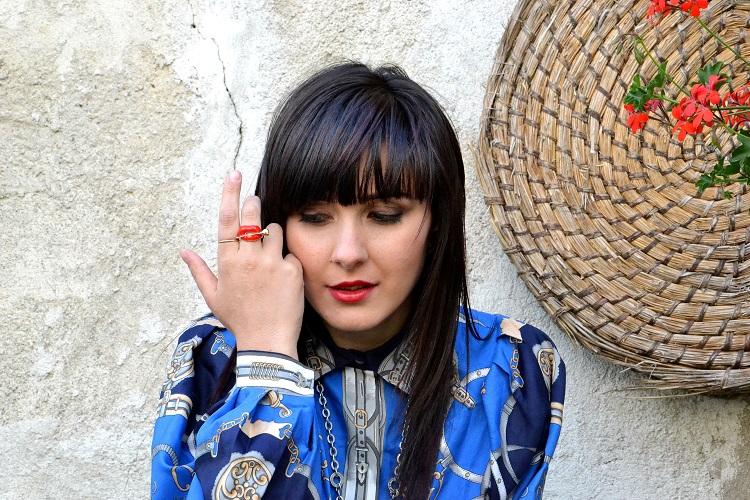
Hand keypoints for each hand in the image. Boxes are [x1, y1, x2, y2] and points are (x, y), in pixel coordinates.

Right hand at [180, 170, 303, 358]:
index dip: (230, 193)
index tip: (234, 174)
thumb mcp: (213, 296)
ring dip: (272, 235)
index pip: (228, 219)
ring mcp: (272, 263)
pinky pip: (291, 251)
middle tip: (255, 205)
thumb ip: (199, 270)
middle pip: (253, 215)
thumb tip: (183, 250)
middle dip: (254, 205)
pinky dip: (287, 259)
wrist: (268, 342)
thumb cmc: (238, 319)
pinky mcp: (293, 270)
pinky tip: (283, 278)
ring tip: (269, 255)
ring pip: (275, 229)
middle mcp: (249, 258)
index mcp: (227, 262)